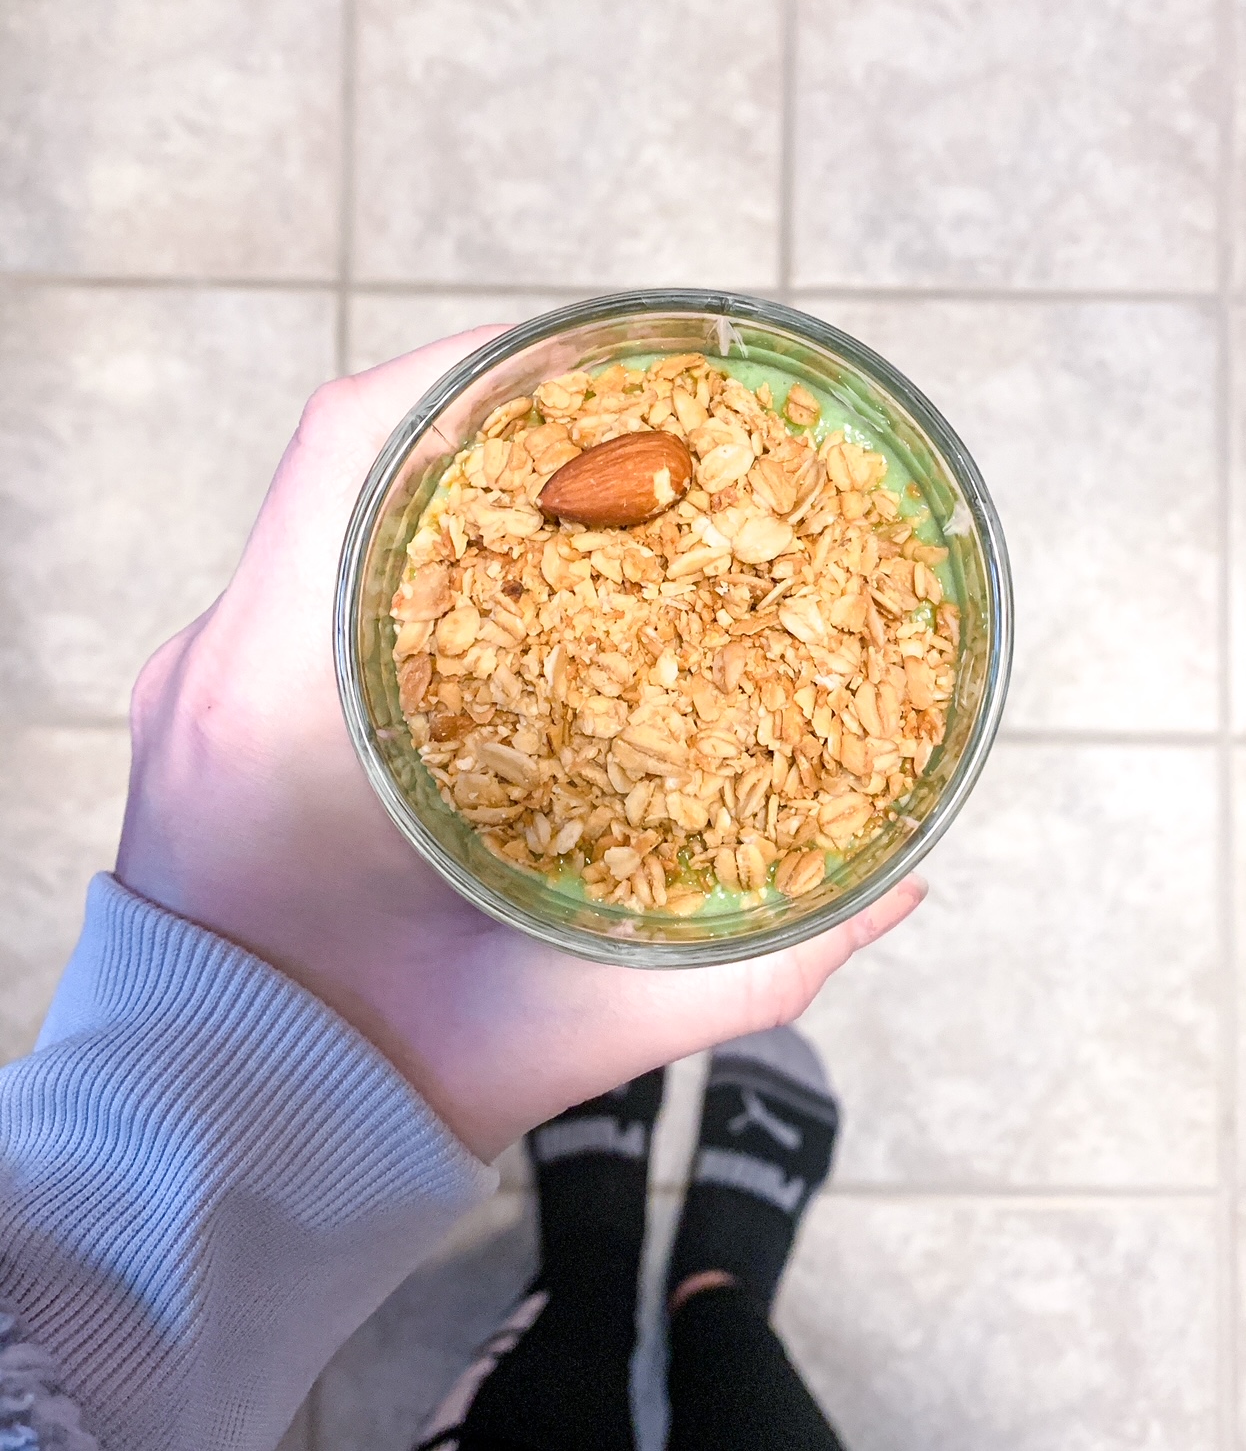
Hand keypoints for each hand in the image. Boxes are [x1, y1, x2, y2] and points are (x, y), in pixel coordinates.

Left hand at [117, 331, 925, 1161]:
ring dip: (451, 478)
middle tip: (624, 424)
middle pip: (352, 461)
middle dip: (492, 416)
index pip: (348, 449)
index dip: (470, 369)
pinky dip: (401, 544)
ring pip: (327, 514)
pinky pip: (303, 575)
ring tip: (576, 481)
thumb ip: (756, 965)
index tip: (593, 355)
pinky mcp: (207, 704)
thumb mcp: (582, 1024)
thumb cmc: (390, 1082)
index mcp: (277, 701)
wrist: (231, 1139)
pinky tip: (502, 572)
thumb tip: (900, 878)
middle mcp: (220, 661)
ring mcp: (202, 677)